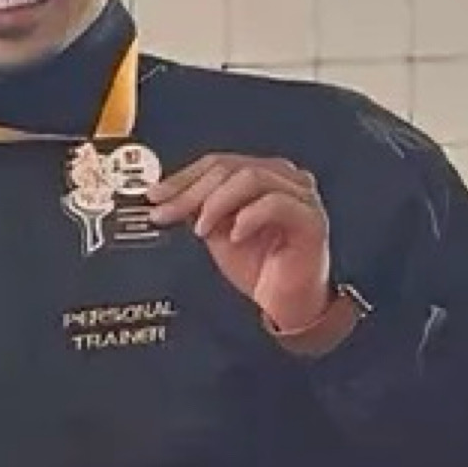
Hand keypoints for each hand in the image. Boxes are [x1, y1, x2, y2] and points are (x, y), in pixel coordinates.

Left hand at [147, 153, 332, 331]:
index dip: (183, 177)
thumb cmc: (259, 266)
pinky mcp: (311, 221)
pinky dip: (248, 217)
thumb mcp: (215, 231)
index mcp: (263, 175)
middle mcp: (285, 180)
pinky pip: (277, 204)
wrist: (285, 303)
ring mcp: (302, 197)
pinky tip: (235, 236)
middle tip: (167, 213)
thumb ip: (196, 208)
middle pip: (231, 167)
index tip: (156, 195)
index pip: (218, 162)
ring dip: (217, 202)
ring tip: (202, 229)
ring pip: (252, 178)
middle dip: (192, 192)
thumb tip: (163, 195)